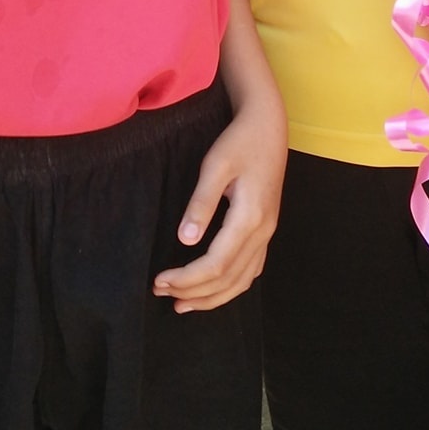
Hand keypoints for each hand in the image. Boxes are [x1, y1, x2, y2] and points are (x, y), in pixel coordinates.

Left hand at [154, 93, 286, 312]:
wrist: (269, 126)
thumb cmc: (239, 141)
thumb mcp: (216, 165)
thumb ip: (201, 203)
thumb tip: (186, 240)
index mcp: (250, 218)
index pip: (216, 264)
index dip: (187, 279)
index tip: (160, 281)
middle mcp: (263, 231)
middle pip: (228, 278)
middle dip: (193, 291)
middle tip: (161, 291)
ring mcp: (268, 232)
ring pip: (243, 280)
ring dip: (212, 297)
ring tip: (182, 303)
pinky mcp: (266, 229)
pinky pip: (251, 270)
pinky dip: (230, 286)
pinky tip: (213, 290)